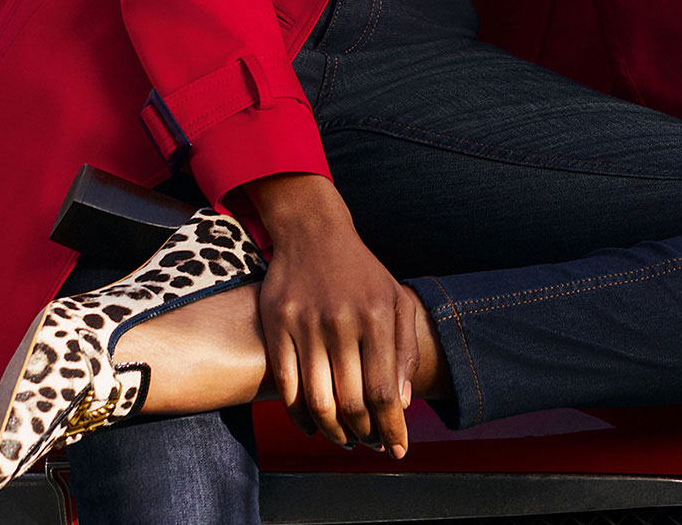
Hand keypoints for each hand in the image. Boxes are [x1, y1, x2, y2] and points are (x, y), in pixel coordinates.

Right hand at [244, 172, 419, 456]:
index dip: (391, 428)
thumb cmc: (360, 273)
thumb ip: (405, 348)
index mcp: (376, 315)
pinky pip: (286, 386)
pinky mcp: (277, 324)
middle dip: (364, 434)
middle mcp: (341, 320)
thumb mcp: (395, 299)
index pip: (384, 391)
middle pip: (352, 402)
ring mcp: (306, 322)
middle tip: (369, 444)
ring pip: (318, 401)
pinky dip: (299, 416)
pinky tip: (312, 425)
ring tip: (343, 440)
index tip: (397, 450)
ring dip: (333, 432)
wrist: (313, 231)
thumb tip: (402, 403)